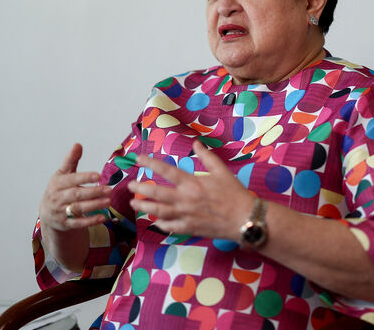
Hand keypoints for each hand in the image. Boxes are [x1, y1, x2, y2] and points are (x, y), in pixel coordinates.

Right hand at [38, 143, 110, 231]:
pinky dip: (90, 221)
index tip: (98, 175)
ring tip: (109, 201)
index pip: (71, 180)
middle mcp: (57, 198)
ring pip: (78, 209)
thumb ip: (71, 161)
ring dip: (94, 206)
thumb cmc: (59, 190)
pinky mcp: (65, 224)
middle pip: (76, 194)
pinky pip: (78, 223)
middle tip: (110, 189)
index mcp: (57, 184)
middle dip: (93, 192)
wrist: (47, 213)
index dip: (84, 177)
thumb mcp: (62, 174)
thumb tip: (78, 144)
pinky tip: (103, 217)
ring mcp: (60, 212)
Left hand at [128, 140, 253, 238]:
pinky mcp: (189, 228)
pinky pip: (170, 227)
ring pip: (158, 211)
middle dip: (140, 189)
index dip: (150, 163)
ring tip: (134, 204)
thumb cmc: (234, 193)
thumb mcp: (222, 171)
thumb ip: (207, 157)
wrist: (243, 218)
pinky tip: (155, 220)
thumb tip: (196, 143)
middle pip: (156, 193)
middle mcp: (185, 199)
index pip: (166, 171)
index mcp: (192, 183)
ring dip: (144, 207)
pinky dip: (160, 223)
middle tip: (130, 186)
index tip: (138, 159)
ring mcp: (185, 215)